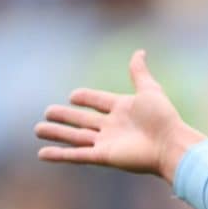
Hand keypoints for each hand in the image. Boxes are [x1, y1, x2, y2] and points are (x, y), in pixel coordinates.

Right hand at [34, 50, 203, 183]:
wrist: (170, 144)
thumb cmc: (164, 118)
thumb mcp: (149, 90)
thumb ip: (139, 73)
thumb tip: (139, 51)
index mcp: (123, 109)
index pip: (98, 101)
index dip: (86, 98)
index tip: (73, 96)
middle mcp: (113, 126)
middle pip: (83, 120)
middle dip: (65, 117)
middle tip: (47, 112)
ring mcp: (107, 142)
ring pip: (76, 137)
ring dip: (57, 134)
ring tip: (38, 129)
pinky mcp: (104, 156)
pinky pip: (77, 155)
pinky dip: (60, 155)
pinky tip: (42, 153)